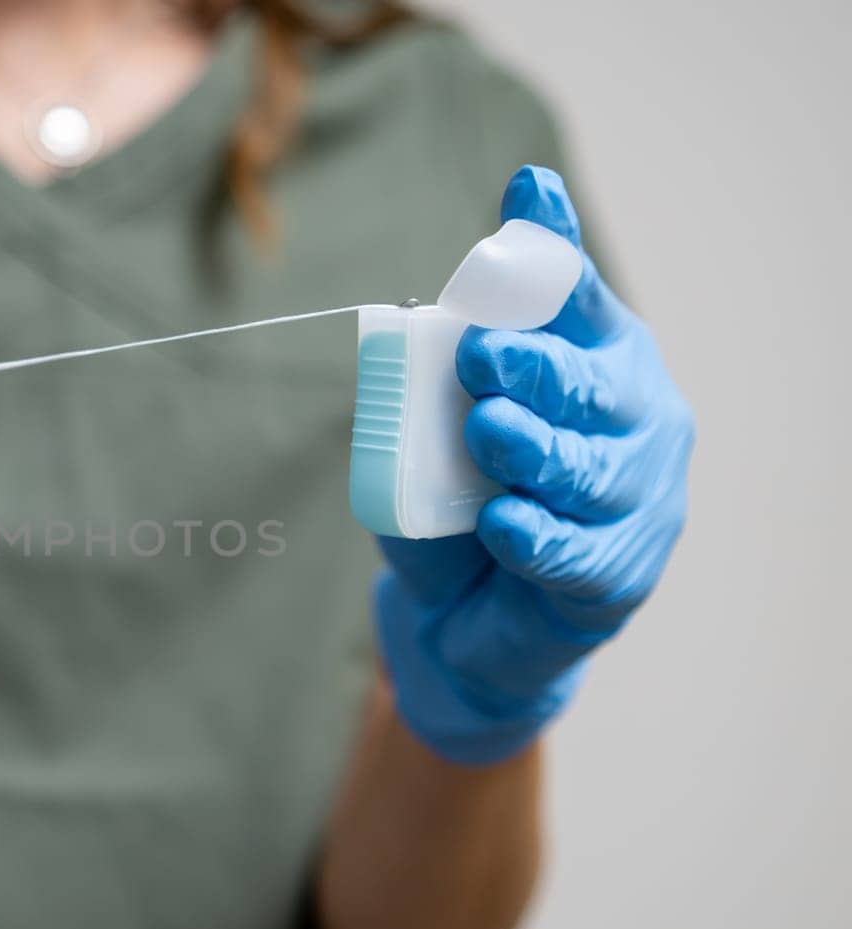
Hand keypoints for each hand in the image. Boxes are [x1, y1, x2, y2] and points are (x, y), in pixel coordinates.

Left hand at [375, 166, 693, 764]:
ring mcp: (639, 501)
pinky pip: (579, 554)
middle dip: (541, 368)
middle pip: (599, 384)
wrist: (463, 620)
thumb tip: (396, 319)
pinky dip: (538, 538)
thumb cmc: (460, 498)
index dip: (549, 261)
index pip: (579, 300)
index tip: (523, 201)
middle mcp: (636, 421)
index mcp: (598, 361)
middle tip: (479, 357)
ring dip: (539, 450)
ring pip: (594, 471)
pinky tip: (503, 525)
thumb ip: (433, 375)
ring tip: (488, 433)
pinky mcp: (617, 577)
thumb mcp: (435, 426)